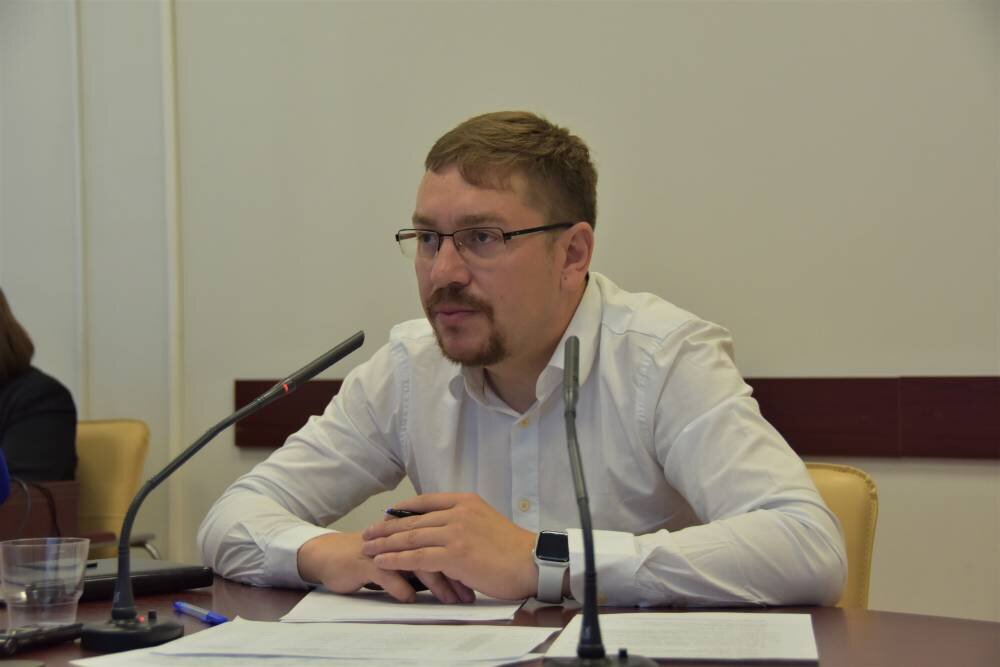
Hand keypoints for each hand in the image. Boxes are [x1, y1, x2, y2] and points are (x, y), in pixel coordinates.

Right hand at [296, 532, 473, 603]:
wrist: (334, 556)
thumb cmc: (376, 556)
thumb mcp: (407, 555)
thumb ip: (430, 555)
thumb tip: (460, 570)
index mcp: (416, 529)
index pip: (447, 539)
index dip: (465, 559)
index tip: (480, 580)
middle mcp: (402, 535)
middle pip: (436, 549)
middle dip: (455, 575)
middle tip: (469, 595)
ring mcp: (385, 547)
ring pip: (416, 562)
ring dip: (435, 583)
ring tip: (449, 600)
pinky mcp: (365, 562)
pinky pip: (387, 574)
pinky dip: (401, 587)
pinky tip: (412, 599)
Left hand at [360, 492, 537, 600]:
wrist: (532, 562)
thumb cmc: (511, 549)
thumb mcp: (485, 521)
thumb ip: (462, 522)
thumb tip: (440, 530)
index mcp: (465, 501)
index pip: (424, 501)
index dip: (401, 510)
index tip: (385, 516)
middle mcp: (457, 512)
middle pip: (412, 520)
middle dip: (386, 528)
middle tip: (367, 534)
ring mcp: (455, 532)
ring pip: (410, 537)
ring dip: (385, 543)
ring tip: (367, 548)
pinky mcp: (454, 554)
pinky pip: (416, 557)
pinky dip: (395, 559)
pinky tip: (382, 562)